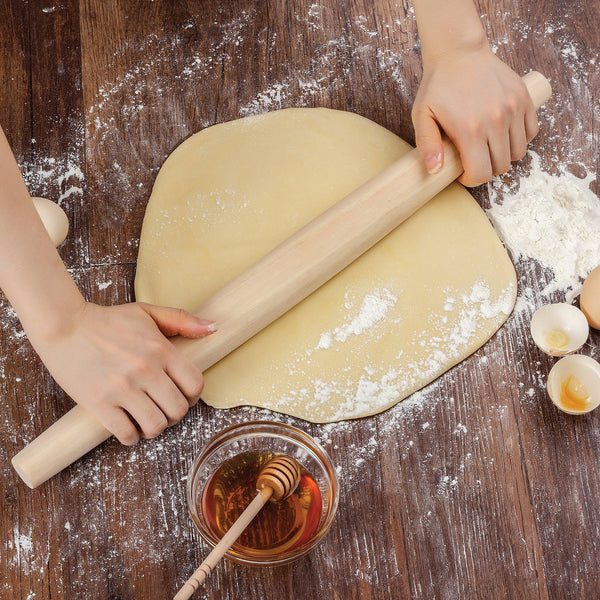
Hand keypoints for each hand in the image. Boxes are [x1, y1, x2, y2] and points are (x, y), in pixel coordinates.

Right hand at [31, 302, 216, 444]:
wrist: (64, 326)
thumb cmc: (107, 321)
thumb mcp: (147, 312)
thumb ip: (182, 320)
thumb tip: (213, 328)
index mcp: (161, 349)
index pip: (196, 385)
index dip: (193, 395)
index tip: (181, 395)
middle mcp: (146, 370)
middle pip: (178, 410)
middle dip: (174, 414)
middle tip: (163, 408)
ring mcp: (122, 388)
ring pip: (156, 426)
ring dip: (154, 427)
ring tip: (145, 418)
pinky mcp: (99, 403)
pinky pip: (127, 434)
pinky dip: (131, 436)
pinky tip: (127, 425)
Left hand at [411, 44, 538, 185]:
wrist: (459, 52)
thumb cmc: (438, 86)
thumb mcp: (422, 115)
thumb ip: (427, 145)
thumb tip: (434, 171)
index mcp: (470, 129)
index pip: (481, 174)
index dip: (471, 179)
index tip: (463, 172)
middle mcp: (496, 120)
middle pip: (501, 166)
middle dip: (486, 169)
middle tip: (473, 159)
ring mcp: (513, 108)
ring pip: (518, 153)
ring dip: (503, 156)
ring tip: (487, 147)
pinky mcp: (524, 98)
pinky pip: (531, 132)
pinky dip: (519, 140)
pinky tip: (503, 135)